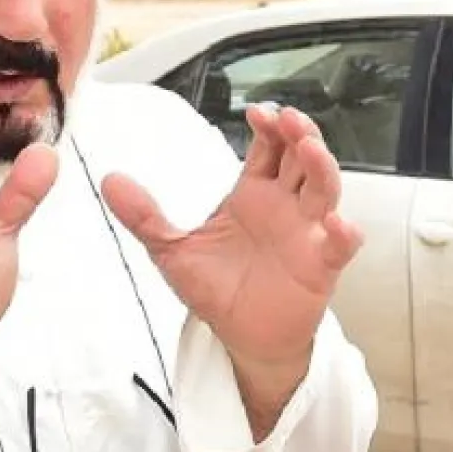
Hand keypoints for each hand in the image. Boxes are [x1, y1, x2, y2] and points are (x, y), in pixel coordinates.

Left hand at [101, 105, 362, 422]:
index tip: (257, 113)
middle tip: (287, 119)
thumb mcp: (172, 251)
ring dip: (322, 166)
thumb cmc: (216, 289)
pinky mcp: (321, 266)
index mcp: (254, 193)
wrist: (240, 337)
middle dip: (299, 134)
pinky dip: (344, 233)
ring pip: (325, 189)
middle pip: (301, 157)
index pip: (268, 147)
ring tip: (309, 148)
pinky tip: (336, 224)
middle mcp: (285, 206)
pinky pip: (341, 245)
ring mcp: (307, 233)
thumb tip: (109, 180)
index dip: (268, 127)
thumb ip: (145, 217)